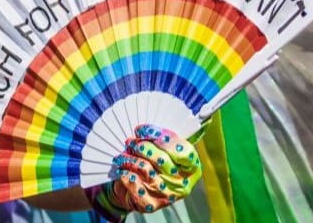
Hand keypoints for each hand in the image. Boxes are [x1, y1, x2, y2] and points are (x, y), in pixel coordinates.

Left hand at [86, 124, 201, 220]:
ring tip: (122, 155)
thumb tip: (160, 108)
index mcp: (191, 166)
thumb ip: (162, 136)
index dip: (160, 137)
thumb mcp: (160, 149)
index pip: (182, 150)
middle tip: (129, 141)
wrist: (135, 192)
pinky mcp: (151, 204)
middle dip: (141, 147)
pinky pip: (134, 184)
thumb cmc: (150, 163)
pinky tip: (122, 170)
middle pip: (162, 159)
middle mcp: (183, 182)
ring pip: (145, 169)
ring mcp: (168, 195)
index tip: (141, 129)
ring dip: (129, 159)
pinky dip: (125, 174)